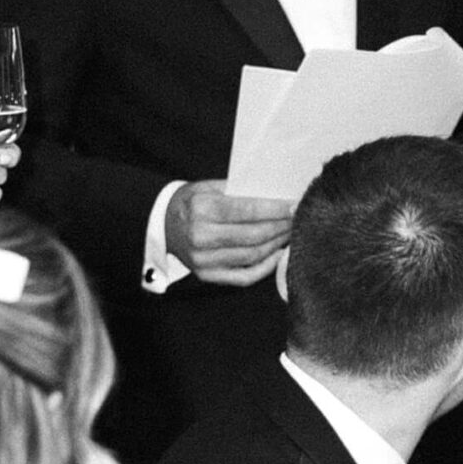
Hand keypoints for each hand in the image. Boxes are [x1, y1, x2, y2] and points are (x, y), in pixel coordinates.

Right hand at [164, 180, 293, 284]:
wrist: (164, 225)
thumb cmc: (192, 202)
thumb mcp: (210, 186)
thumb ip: (240, 191)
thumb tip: (279, 197)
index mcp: (201, 208)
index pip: (247, 210)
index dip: (275, 209)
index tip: (294, 205)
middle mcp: (200, 236)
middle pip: (253, 235)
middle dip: (281, 227)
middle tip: (297, 218)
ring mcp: (203, 260)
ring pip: (252, 255)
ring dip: (277, 244)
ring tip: (290, 232)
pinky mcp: (207, 276)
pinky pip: (244, 276)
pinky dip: (266, 267)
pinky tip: (278, 253)